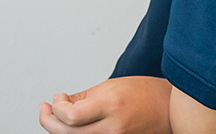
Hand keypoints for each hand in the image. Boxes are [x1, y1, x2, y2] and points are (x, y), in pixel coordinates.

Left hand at [39, 76, 171, 133]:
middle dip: (49, 121)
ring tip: (59, 117)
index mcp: (111, 105)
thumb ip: (82, 97)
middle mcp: (113, 127)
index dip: (55, 109)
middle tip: (46, 110)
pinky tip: (74, 125)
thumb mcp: (111, 86)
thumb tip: (59, 103)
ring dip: (60, 129)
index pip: (70, 116)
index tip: (56, 99)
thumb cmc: (147, 94)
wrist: (169, 109)